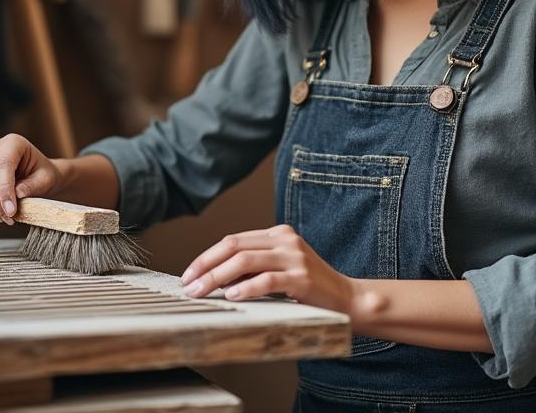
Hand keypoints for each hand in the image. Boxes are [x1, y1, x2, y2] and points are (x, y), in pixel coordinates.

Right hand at [0, 134, 61, 223]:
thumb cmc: (41, 174)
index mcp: (12, 142)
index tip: (11, 211)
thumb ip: (33, 185)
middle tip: (9, 218)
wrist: (35, 175)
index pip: (2, 165)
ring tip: (3, 217)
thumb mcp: (46, 179)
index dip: (5, 190)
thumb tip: (17, 194)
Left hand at [178, 225, 354, 314]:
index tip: (189, 274)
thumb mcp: (279, 270)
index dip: (206, 256)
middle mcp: (285, 240)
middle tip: (188, 285)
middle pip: (234, 246)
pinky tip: (232, 296)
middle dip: (206, 266)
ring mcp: (295, 257)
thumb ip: (252, 268)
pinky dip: (245, 287)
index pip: (233, 240)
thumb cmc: (309, 289)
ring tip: (201, 292)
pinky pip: (266, 280)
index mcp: (278, 234)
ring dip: (217, 277)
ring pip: (245, 261)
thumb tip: (212, 277)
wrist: (347, 300)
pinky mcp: (302, 277)